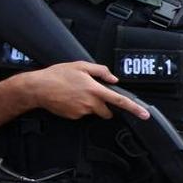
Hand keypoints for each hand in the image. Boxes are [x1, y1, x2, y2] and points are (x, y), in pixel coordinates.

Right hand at [25, 61, 148, 119]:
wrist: (38, 88)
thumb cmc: (58, 74)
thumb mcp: (81, 66)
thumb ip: (101, 71)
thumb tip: (113, 78)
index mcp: (94, 89)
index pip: (119, 101)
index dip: (133, 108)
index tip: (144, 114)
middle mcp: (90, 103)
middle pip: (107, 111)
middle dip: (105, 106)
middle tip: (92, 94)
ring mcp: (81, 112)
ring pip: (93, 111)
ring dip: (90, 105)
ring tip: (76, 93)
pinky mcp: (73, 117)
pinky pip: (82, 113)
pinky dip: (79, 107)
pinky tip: (69, 98)